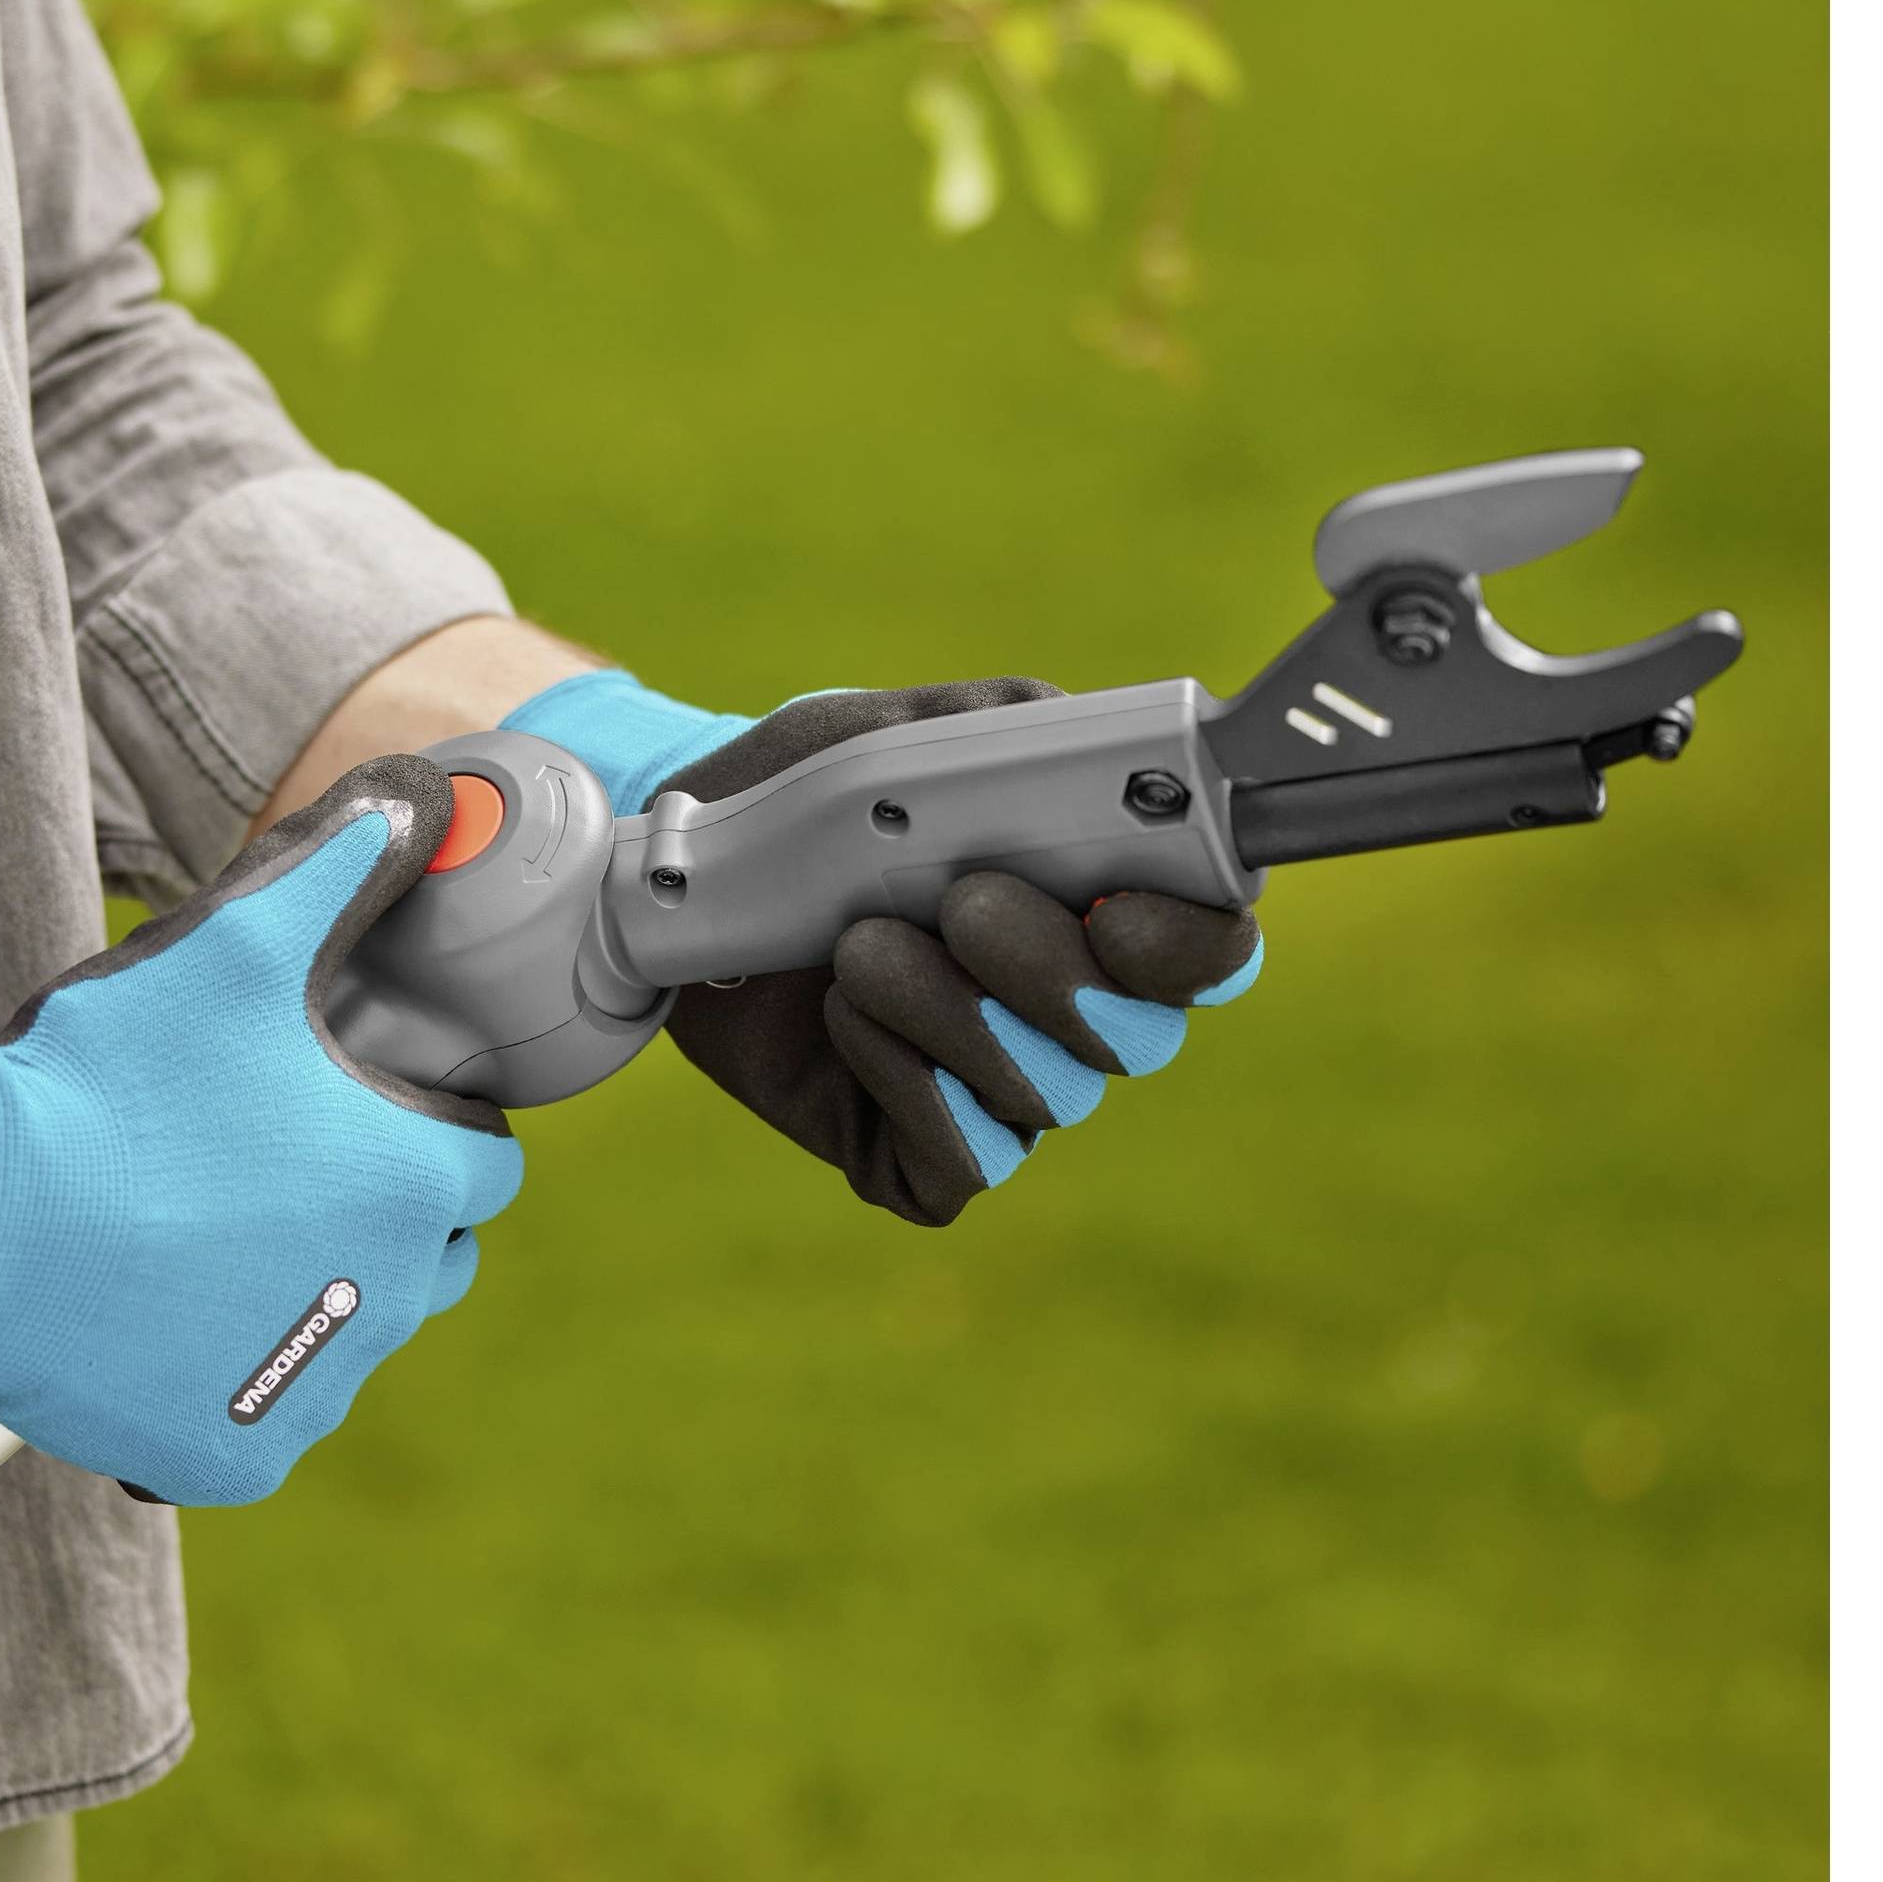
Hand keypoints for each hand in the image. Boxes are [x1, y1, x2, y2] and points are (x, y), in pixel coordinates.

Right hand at [0, 758, 523, 1504]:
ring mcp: (309, 1393)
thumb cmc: (110, 1079)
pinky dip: (224, 1383)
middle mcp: (385, 1299)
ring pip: (341, 1340)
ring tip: (195, 1239)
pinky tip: (158, 1320)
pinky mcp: (229, 1459)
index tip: (356, 1112)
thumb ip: (345, 864)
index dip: (429, 1129)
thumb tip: (419, 795)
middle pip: (426, 1260)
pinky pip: (259, 1422)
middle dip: (375, 1217)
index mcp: (411, 1184)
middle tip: (268, 1172)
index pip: (481, 1167)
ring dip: (300, 1298)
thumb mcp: (239, 941)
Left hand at [505, 672, 1262, 1224]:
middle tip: (960, 904)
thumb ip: (998, 727)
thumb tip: (1091, 739)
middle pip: (1140, 1034)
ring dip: (951, 1012)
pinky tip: (843, 1015)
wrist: (671, 886)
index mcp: (1097, 904)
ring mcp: (1005, 1090)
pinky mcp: (927, 1153)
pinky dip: (905, 1078)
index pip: (1211, 947)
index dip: (1189, 942)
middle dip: (1049, 968)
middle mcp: (1072, 1010)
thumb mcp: (884, 736)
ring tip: (857, 945)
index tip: (1116, 910)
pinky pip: (966, 1154)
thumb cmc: (796, 802)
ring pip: (1050, 1094)